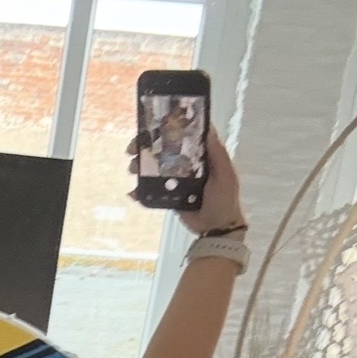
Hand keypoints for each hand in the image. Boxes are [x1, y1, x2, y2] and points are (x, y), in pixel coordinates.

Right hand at [126, 127, 244, 235]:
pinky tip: (133, 192)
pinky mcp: (169, 196)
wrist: (216, 229)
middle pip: (162, 152)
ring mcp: (176, 181)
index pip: (180, 138)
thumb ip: (217, 153)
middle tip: (132, 151)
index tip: (150, 128)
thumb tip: (208, 128)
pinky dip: (140, 191)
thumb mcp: (225, 173)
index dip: (165, 131)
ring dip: (140, 167)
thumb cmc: (224, 199)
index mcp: (200, 156)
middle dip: (145, 149)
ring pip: (154, 170)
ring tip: (132, 170)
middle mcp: (186, 165)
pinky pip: (152, 191)